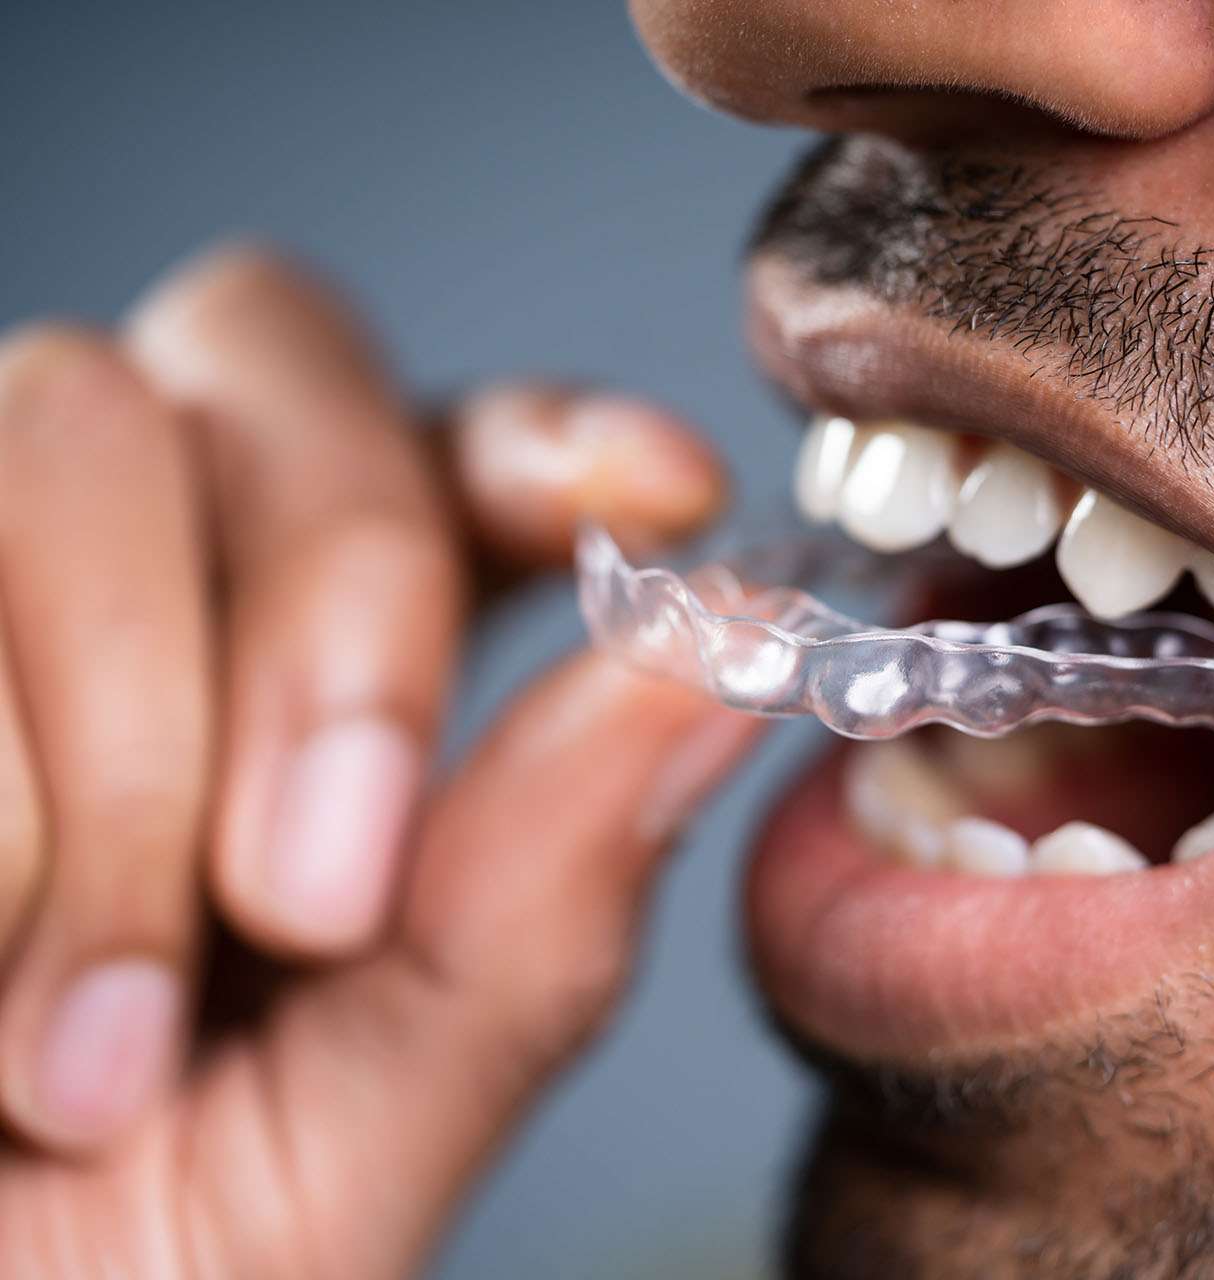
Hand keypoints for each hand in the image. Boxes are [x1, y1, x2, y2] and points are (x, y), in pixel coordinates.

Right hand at [0, 246, 754, 1277]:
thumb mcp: (350, 1141)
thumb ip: (538, 909)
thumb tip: (735, 653)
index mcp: (312, 688)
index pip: (453, 454)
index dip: (556, 434)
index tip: (666, 490)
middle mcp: (140, 582)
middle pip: (275, 352)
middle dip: (336, 602)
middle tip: (318, 897)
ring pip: (77, 422)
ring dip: (121, 756)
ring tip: (93, 1054)